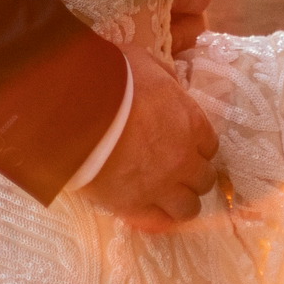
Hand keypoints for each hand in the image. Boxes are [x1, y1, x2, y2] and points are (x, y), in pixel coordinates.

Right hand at [80, 43, 218, 232]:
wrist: (74, 108)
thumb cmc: (107, 79)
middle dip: (190, 174)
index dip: (195, 146)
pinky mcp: (134, 205)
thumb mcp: (141, 61)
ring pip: (188, 206)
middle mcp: (183, 158)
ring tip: (159, 193)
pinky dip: (156, 217)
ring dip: (178, 200)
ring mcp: (161, 185)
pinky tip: (145, 209)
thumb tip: (169, 81)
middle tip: (170, 169)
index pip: (209, 145)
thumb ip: (162, 74)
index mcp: (189, 122)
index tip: (182, 145)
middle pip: (203, 178)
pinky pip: (158, 221)